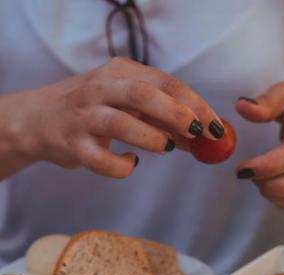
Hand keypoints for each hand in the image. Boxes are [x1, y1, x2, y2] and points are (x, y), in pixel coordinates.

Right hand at [19, 57, 223, 177]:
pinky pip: (100, 159)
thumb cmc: (94, 112)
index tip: (216, 126)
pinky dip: (121, 166)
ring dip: (150, 137)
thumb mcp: (129, 106)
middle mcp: (101, 89)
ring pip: (120, 122)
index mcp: (120, 72)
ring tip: (166, 147)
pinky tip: (131, 164)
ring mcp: (84, 116)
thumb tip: (204, 139)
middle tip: (199, 134)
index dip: (194, 104)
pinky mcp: (73, 145)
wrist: (38, 120)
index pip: (164, 82)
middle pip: (143, 94)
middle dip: (176, 114)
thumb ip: (164, 120)